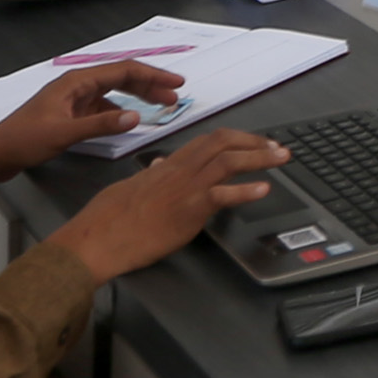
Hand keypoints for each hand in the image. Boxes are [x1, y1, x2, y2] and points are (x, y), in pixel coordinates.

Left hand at [0, 63, 183, 182]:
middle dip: (150, 84)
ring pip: (115, 92)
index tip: (176, 83)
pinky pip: (104, 106)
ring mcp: (74, 99)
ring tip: (162, 106)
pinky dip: (122, 110)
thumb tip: (137, 117)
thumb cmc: (26, 140)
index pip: (123, 70)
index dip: (152, 75)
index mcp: (76, 81)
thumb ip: (101, 125)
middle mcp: (78, 85)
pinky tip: (131, 119)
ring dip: (138, 96)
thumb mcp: (65, 133)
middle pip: (121, 77)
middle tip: (176, 96)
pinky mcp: (71, 114)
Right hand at [46, 128, 290, 283]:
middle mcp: (179, 171)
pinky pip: (222, 194)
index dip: (233, 138)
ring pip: (228, 161)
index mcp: (167, 166)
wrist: (96, 239)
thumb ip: (149, 177)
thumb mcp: (130, 187)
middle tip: (277, 147)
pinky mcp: (187, 210)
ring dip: (260, 157)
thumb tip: (159, 167)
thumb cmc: (107, 218)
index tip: (252, 142)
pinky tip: (264, 189)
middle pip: (222, 142)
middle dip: (254, 142)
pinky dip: (246, 190)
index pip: (206, 142)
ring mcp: (185, 189)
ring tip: (281, 158)